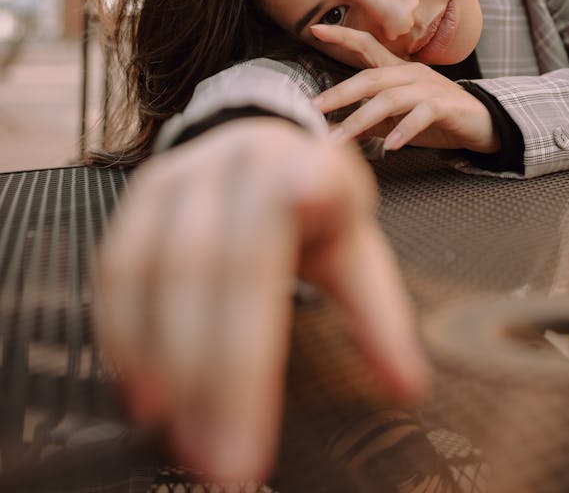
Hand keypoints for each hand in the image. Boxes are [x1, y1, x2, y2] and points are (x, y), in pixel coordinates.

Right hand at [95, 118, 428, 482]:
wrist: (257, 148)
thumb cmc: (316, 212)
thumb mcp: (355, 249)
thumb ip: (378, 315)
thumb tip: (409, 388)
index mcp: (313, 165)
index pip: (312, 183)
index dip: (308, 189)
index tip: (308, 197)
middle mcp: (243, 159)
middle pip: (225, 261)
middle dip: (224, 369)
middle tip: (230, 461)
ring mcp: (185, 172)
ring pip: (160, 268)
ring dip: (167, 365)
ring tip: (185, 440)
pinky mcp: (142, 192)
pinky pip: (117, 268)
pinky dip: (124, 336)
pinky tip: (144, 394)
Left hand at [311, 25, 499, 152]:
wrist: (482, 123)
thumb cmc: (436, 119)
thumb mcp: (397, 120)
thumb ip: (370, 122)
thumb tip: (336, 130)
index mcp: (398, 70)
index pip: (367, 46)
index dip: (343, 37)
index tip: (315, 29)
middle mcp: (411, 73)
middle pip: (370, 78)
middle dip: (340, 93)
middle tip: (314, 108)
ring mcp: (429, 88)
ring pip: (390, 98)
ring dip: (362, 119)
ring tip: (341, 138)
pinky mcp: (445, 105)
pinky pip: (422, 114)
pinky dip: (404, 130)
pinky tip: (390, 146)